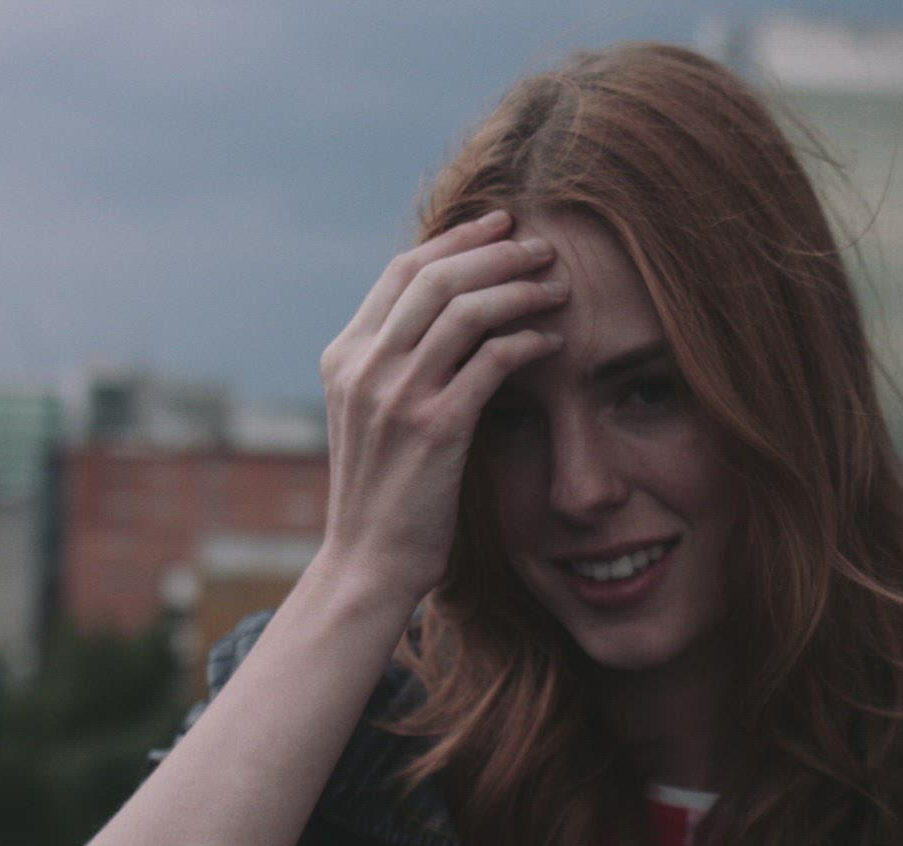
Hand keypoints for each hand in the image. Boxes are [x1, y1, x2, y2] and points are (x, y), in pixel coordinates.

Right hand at [315, 209, 565, 609]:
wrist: (367, 563)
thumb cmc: (383, 494)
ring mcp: (396, 395)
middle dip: (494, 251)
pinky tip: (553, 343)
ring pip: (465, 309)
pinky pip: (492, 361)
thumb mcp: (371, 416)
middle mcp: (364, 367)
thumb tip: (444, 320)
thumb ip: (395, 365)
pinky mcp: (435, 428)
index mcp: (345, 356)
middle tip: (540, 246)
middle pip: (436, 277)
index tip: (499, 224)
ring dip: (519, 288)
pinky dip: (528, 341)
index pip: (402, 272)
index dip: (455, 241)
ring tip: (557, 285)